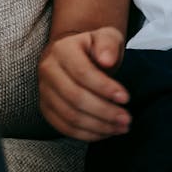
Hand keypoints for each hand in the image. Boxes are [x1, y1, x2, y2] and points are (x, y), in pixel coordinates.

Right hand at [38, 26, 130, 140]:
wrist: (75, 54)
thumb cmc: (95, 47)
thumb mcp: (107, 37)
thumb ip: (109, 44)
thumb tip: (107, 60)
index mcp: (62, 49)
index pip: (82, 72)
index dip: (104, 88)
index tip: (125, 98)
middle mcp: (48, 70)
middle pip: (75, 97)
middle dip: (104, 111)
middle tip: (126, 119)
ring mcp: (44, 91)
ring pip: (70, 116)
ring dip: (98, 126)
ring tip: (120, 127)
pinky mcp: (46, 108)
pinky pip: (64, 127)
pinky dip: (86, 134)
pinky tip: (106, 132)